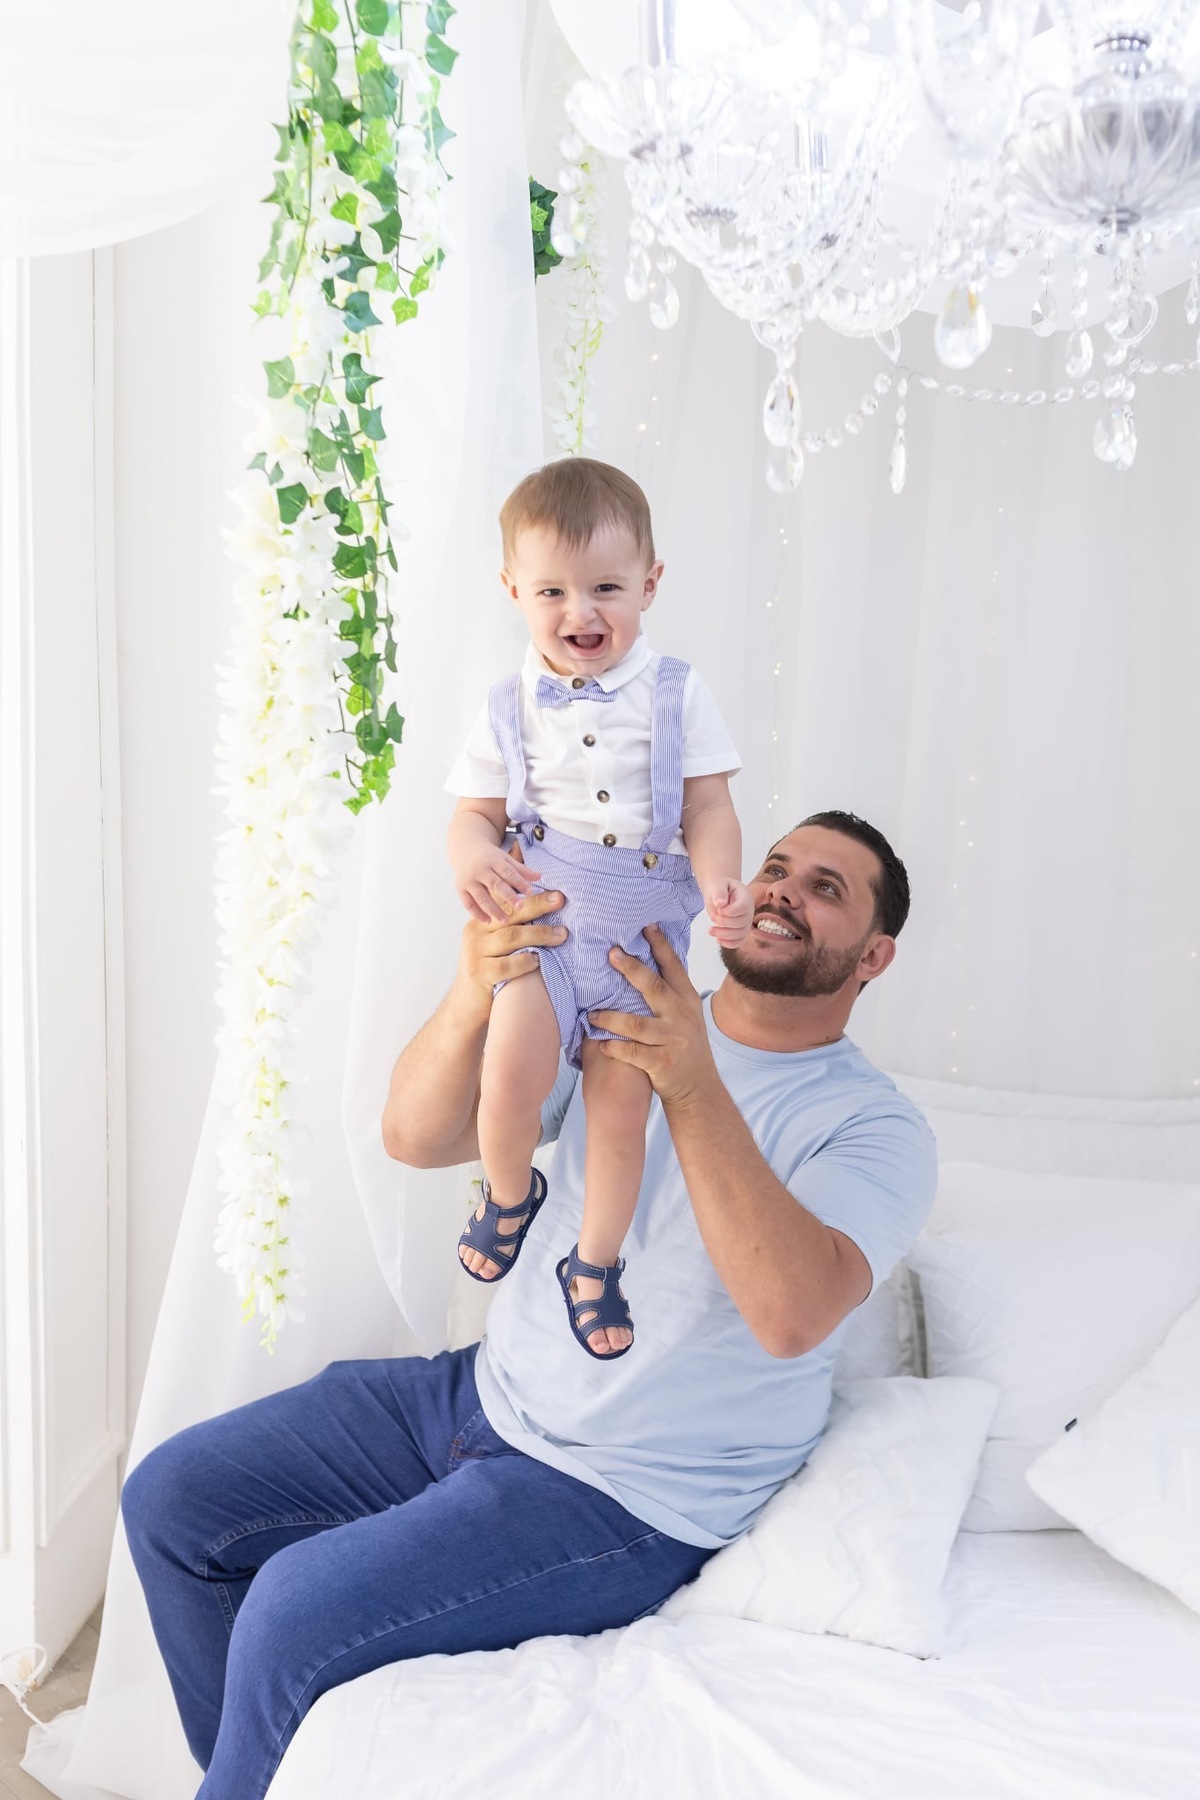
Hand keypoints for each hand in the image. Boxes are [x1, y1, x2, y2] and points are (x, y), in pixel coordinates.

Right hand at [454, 837, 542, 921]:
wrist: (465, 848)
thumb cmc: (490, 857)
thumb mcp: (505, 859)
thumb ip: (521, 870)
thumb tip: (540, 877)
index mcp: (493, 860)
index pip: (508, 872)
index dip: (519, 882)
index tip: (530, 892)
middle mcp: (480, 870)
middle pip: (495, 884)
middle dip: (508, 896)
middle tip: (520, 908)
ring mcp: (468, 880)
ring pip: (481, 897)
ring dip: (493, 909)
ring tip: (506, 920)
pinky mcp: (460, 888)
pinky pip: (468, 903)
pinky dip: (477, 913)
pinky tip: (488, 921)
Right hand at [454, 885, 566, 1018]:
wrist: (467, 1004)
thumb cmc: (490, 971)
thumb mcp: (495, 946)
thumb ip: (511, 929)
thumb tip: (546, 910)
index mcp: (481, 921)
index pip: (507, 903)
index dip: (531, 896)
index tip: (556, 892)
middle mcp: (475, 933)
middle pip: (509, 914)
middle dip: (537, 905)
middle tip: (559, 900)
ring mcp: (475, 952)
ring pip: (510, 937)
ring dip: (539, 934)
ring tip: (561, 934)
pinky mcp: (479, 973)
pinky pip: (506, 965)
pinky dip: (525, 961)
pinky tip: (539, 960)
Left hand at [587, 925, 718, 1110]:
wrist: (698, 1087)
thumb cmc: (684, 1046)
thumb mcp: (686, 1015)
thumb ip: (669, 992)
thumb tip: (644, 960)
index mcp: (687, 1000)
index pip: (673, 967)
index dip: (660, 945)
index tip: (645, 925)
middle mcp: (682, 1016)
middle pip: (653, 987)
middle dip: (631, 969)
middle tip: (611, 953)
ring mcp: (673, 1039)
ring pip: (636, 1023)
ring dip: (610, 1016)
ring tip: (591, 1012)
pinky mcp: (662, 1062)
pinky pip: (632, 1052)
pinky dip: (614, 1047)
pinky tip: (600, 1042)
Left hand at [704, 878, 753, 947]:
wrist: (718, 893)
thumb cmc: (718, 888)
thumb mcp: (717, 885)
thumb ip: (719, 892)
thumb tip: (720, 903)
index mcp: (746, 897)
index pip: (742, 908)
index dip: (728, 911)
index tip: (718, 908)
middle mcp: (749, 911)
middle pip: (741, 923)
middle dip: (723, 922)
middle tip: (713, 916)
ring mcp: (746, 922)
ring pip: (740, 935)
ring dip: (723, 935)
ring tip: (710, 930)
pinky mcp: (741, 931)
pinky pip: (739, 942)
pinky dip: (728, 943)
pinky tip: (717, 939)